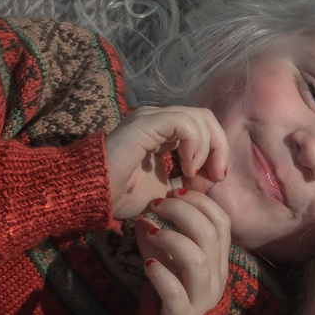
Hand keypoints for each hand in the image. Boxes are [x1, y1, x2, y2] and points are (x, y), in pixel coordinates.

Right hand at [105, 105, 227, 222]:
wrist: (94, 196)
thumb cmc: (121, 195)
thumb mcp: (167, 192)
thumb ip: (190, 182)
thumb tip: (213, 176)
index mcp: (163, 133)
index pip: (203, 127)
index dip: (217, 151)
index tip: (216, 179)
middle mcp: (158, 120)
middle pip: (206, 118)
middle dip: (220, 147)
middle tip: (216, 175)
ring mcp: (151, 118)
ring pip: (200, 117)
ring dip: (209, 148)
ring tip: (194, 173)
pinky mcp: (146, 123)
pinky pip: (185, 123)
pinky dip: (195, 144)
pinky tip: (188, 166)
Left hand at [133, 189, 232, 314]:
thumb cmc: (176, 296)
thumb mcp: (170, 263)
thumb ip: (159, 239)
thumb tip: (143, 216)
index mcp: (218, 260)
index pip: (222, 221)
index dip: (200, 201)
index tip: (176, 190)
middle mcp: (216, 276)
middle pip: (209, 233)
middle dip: (182, 211)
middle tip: (157, 204)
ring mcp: (202, 297)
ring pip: (197, 259)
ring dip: (172, 239)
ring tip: (151, 232)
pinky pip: (175, 291)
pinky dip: (160, 274)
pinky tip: (147, 264)